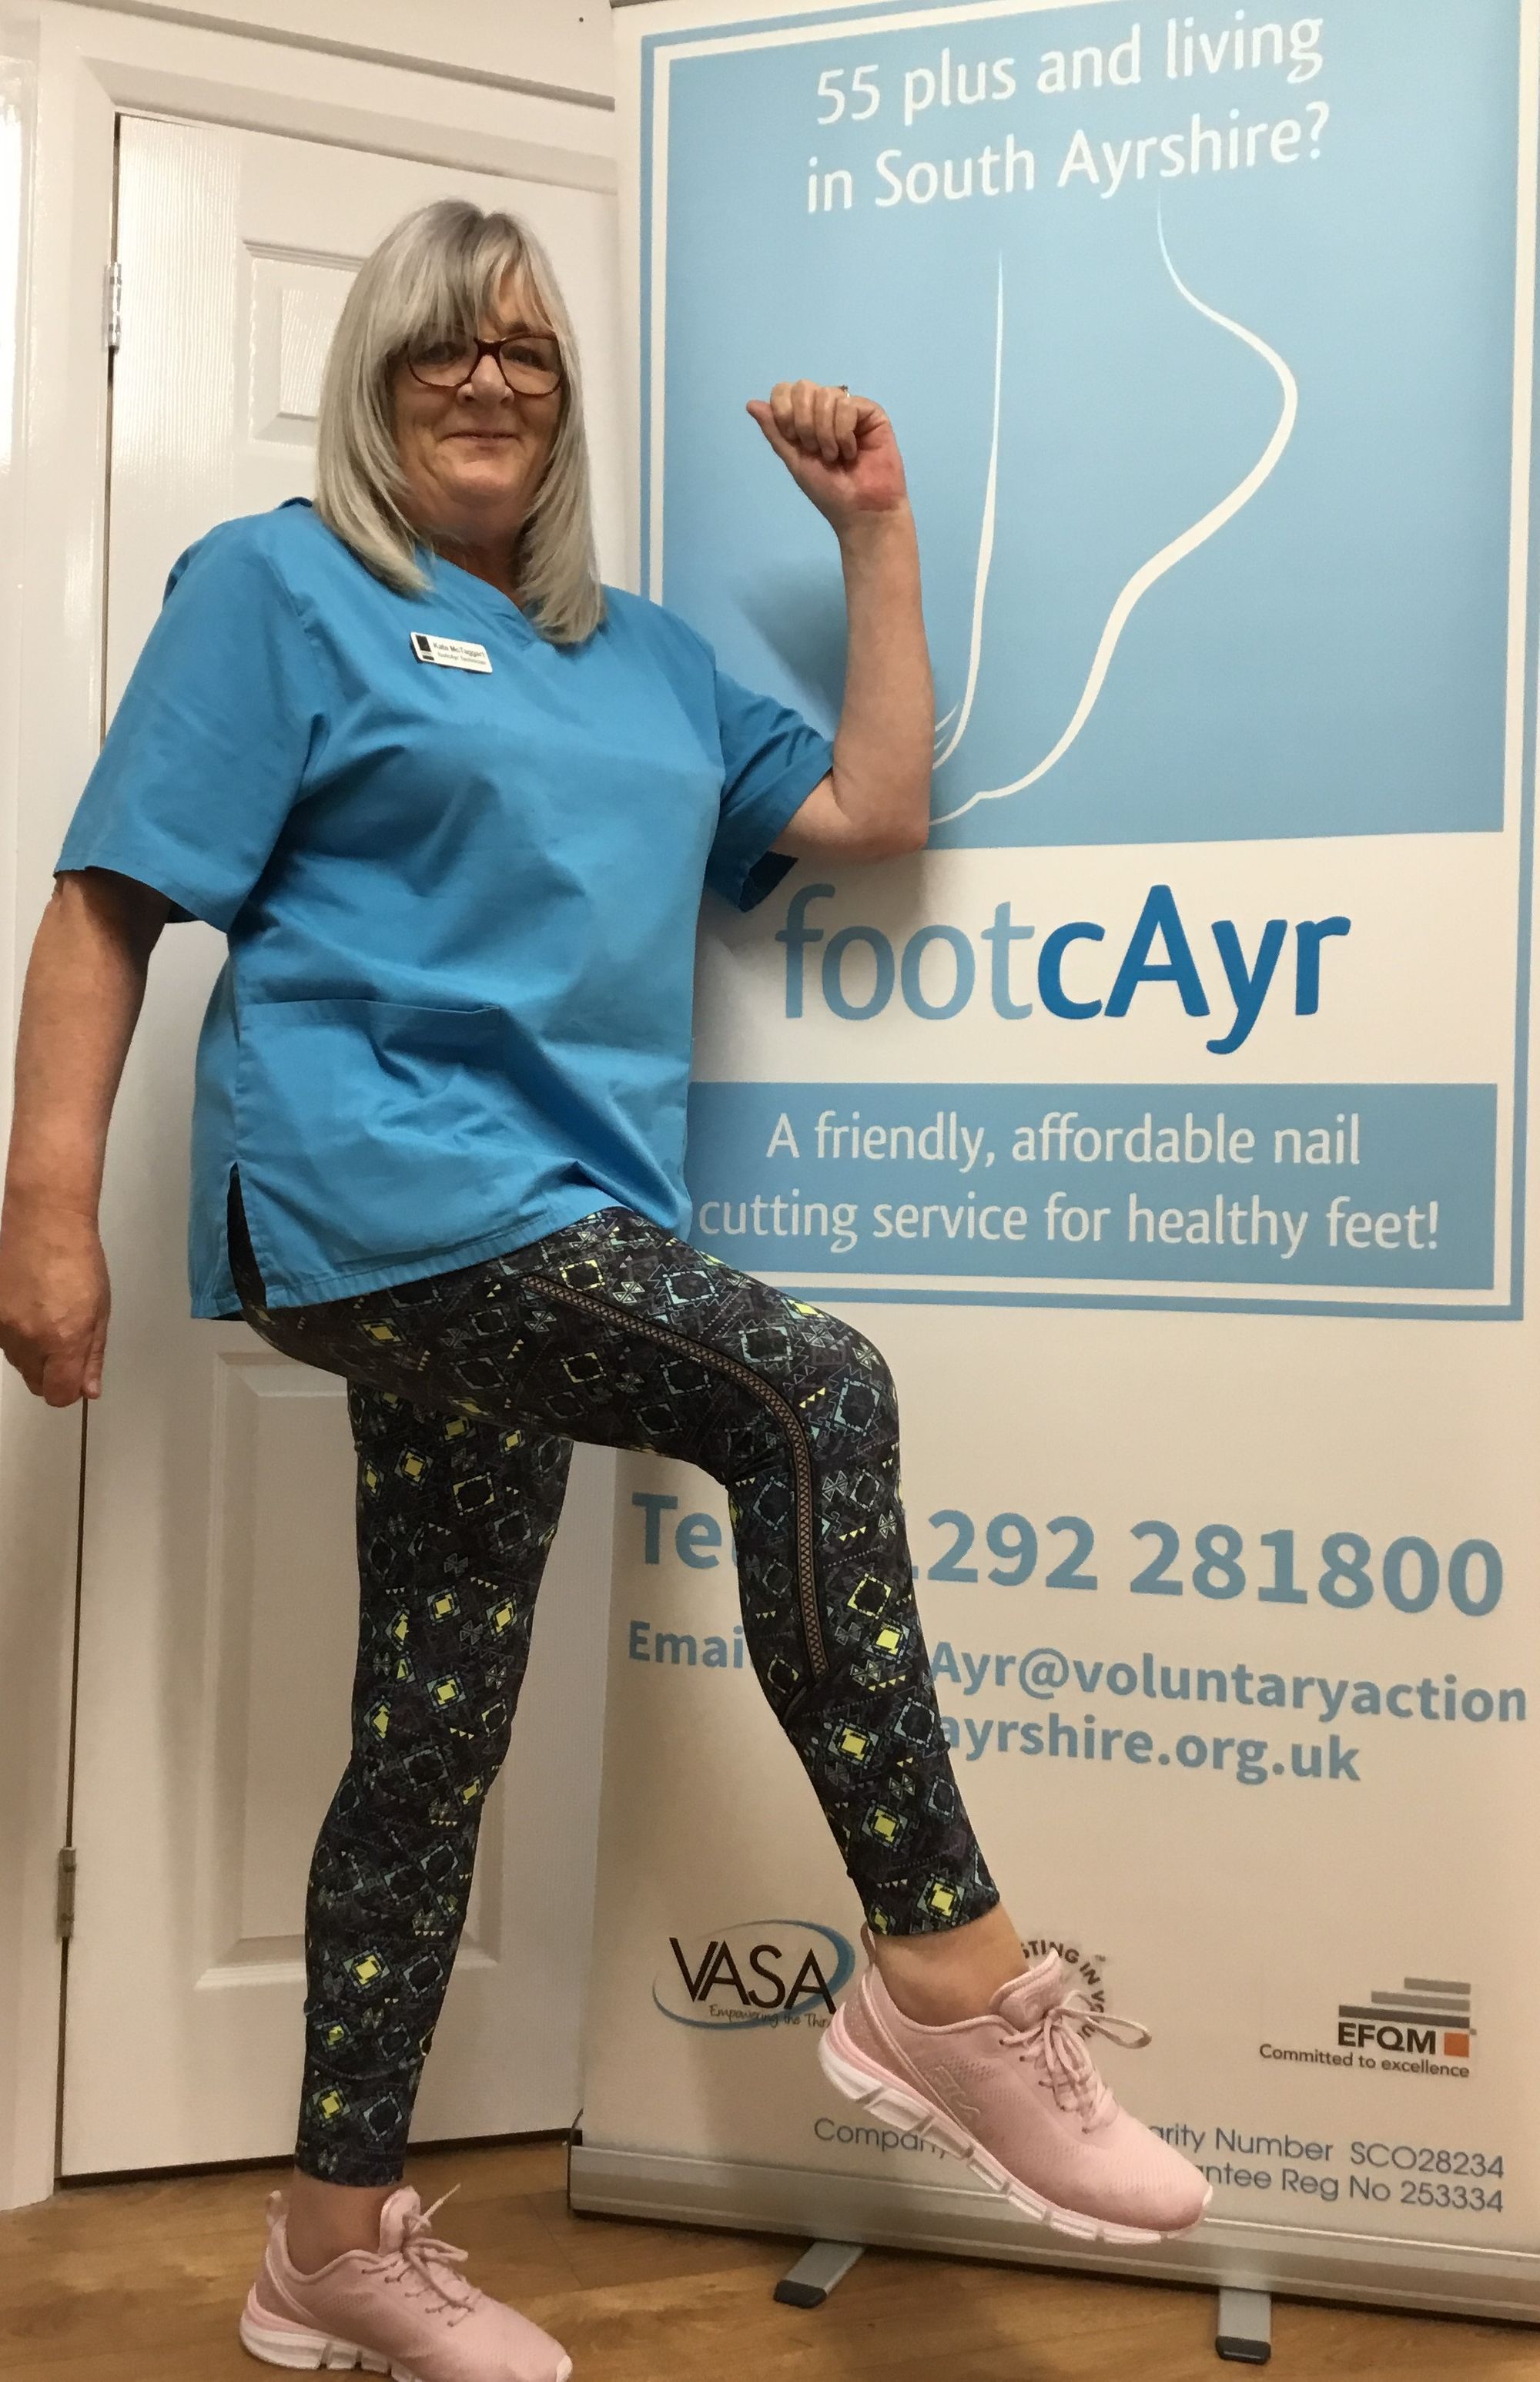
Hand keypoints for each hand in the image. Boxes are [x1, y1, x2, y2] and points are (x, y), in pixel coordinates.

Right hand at [0, 1204, 110, 1404]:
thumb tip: (89, 1391)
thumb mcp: (99, 1311)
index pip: (59, 1394)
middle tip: (66, 1346)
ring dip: (35, 1356)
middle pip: (36, 1384)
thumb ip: (92, 1355)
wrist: (44, 1224)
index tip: (77, 1377)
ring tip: (48, 1320)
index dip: (71, 1391)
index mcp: (63, 1339)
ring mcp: (4, 1328)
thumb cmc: (81, 1262)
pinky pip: (5, 1343)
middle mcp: (29, 1339)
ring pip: (19, 1365)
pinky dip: (18, 1338)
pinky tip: (30, 1311)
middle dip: (53, 1376)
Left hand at [747, 381, 908, 534]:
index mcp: (805, 417)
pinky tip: (851, 451)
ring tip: (834, 456)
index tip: (793, 439)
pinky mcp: (871, 413)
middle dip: (804, 422)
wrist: (859, 509)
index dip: (784, 411)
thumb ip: (774, 431)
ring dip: (824, 432)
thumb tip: (750, 403)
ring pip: (827, 395)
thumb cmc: (829, 490)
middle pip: (804, 387)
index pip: (785, 390)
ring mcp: (849, 408)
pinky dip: (843, 432)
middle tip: (815, 449)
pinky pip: (848, 405)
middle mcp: (826, 408)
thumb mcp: (794, 460)